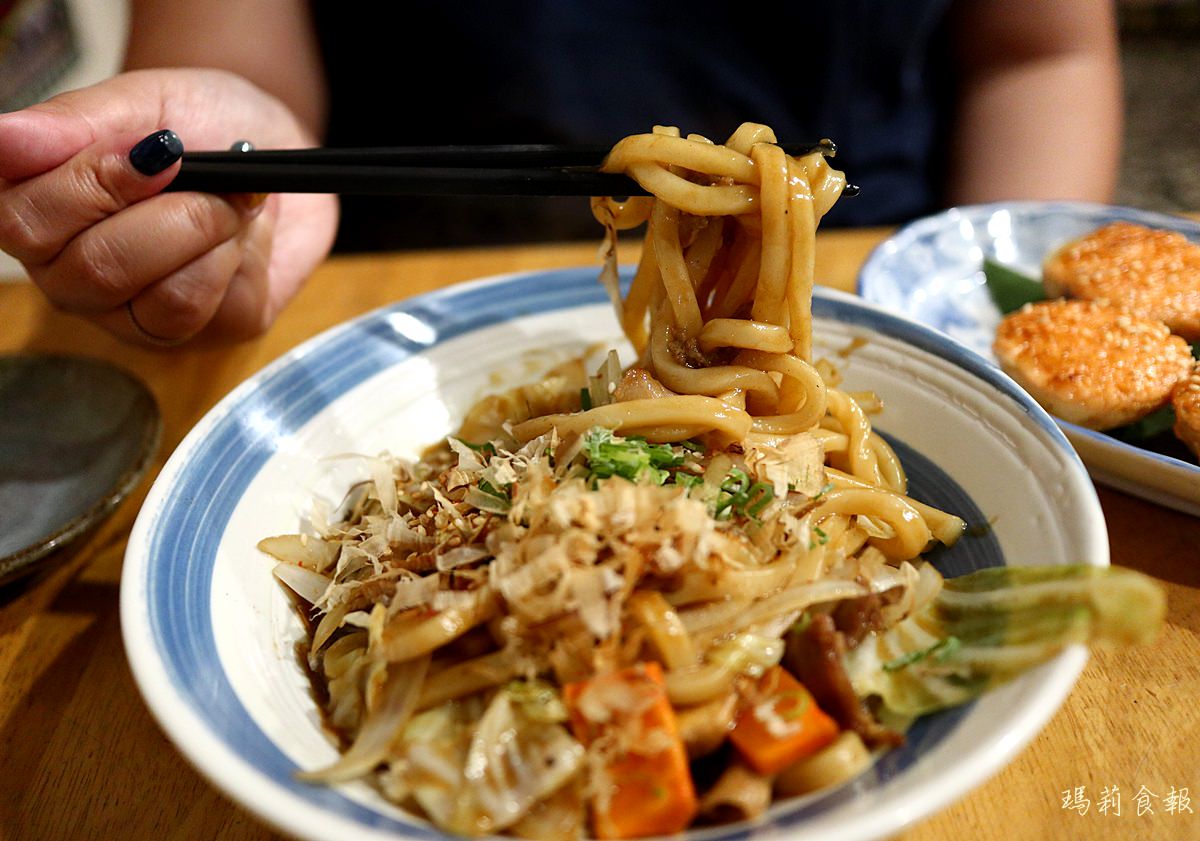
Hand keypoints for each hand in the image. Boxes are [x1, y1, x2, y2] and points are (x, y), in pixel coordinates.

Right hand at [0, 68, 338, 344]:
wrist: (282, 150)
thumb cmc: (201, 123)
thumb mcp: (142, 102)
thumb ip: (74, 123)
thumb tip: (3, 138)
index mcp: (36, 212)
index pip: (23, 224)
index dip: (95, 184)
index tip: (160, 147)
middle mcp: (73, 276)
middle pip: (98, 270)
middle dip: (175, 213)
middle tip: (211, 174)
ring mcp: (136, 316)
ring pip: (168, 301)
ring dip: (214, 235)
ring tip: (230, 204)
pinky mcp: (205, 335)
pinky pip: (223, 310)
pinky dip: (247, 260)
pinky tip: (245, 238)